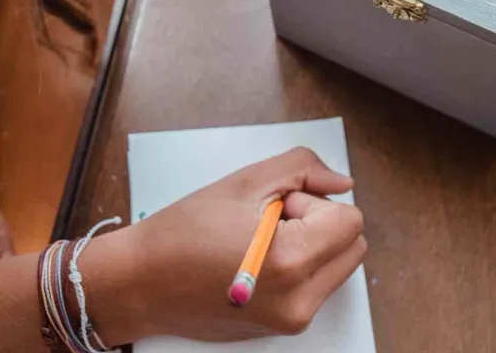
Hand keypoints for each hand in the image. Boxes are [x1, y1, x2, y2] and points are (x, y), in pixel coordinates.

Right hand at [92, 147, 365, 344]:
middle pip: (351, 243)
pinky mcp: (284, 328)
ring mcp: (293, 320)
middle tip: (270, 218)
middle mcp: (299, 301)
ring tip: (261, 238)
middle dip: (319, 221)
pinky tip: (258, 257)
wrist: (144, 282)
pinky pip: (316, 284)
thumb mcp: (245, 181)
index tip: (277, 205)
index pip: (350, 218)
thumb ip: (302, 168)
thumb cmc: (184, 231)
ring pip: (337, 263)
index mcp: (292, 262)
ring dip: (312, 242)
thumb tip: (341, 181)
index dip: (312, 201)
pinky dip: (300, 264)